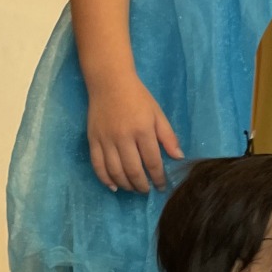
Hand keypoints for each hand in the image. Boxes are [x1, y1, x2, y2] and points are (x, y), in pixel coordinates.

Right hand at [86, 73, 183, 191]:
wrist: (109, 82)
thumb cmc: (137, 97)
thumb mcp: (158, 114)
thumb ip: (168, 137)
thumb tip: (178, 158)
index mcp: (142, 130)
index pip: (152, 162)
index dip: (158, 178)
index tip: (161, 186)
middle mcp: (123, 137)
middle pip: (133, 170)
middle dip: (142, 185)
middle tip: (146, 190)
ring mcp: (106, 140)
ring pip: (115, 171)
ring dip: (125, 185)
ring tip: (133, 188)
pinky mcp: (93, 140)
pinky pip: (97, 165)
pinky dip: (105, 179)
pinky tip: (114, 186)